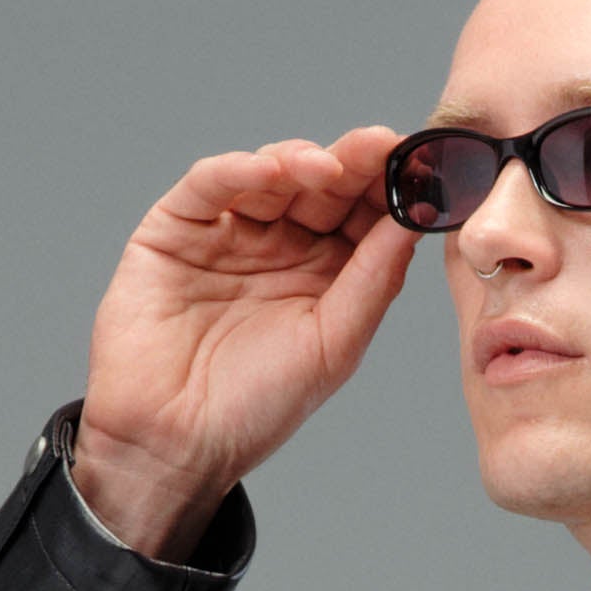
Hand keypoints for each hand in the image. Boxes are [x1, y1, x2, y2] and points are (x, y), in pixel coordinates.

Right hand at [69, 129, 415, 549]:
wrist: (174, 442)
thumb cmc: (255, 407)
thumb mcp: (334, 345)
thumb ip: (373, 281)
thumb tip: (415, 219)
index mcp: (323, 274)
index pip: (361, 214)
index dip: (387, 188)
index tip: (416, 167)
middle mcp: (278, 245)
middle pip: (320, 186)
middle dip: (351, 164)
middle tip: (378, 147)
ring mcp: (227, 231)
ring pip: (270, 174)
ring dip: (301, 162)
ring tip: (327, 167)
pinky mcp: (176, 226)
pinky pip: (209, 184)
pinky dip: (239, 170)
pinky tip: (269, 170)